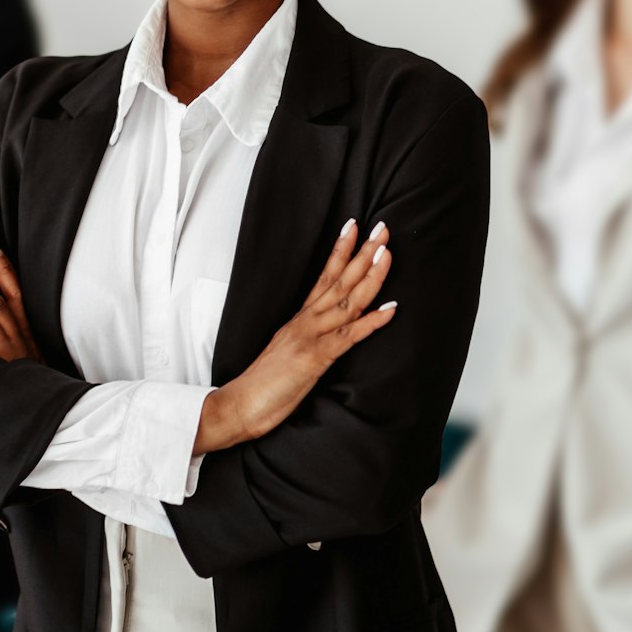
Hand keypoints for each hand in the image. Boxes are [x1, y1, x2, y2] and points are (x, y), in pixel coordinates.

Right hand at [196, 220, 396, 453]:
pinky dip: (371, 322)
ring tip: (387, 253)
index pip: (323, 277)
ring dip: (370, 276)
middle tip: (382, 228)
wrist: (240, 404)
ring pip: (345, 300)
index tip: (354, 227)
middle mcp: (305, 322)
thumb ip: (304, 339)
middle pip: (338, 280)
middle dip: (363, 253)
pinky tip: (391, 309)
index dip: (340, 251)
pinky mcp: (315, 358)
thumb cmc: (262, 384)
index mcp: (299, 320)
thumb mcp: (286, 353)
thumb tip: (322, 334)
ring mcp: (310, 337)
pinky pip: (349, 336)